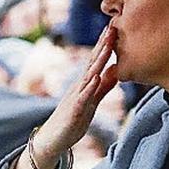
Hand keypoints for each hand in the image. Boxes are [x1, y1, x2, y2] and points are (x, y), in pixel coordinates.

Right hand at [31, 26, 118, 167]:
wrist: (53, 140)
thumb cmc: (72, 120)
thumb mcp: (92, 102)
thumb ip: (103, 87)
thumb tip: (115, 72)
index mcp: (85, 84)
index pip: (96, 61)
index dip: (105, 45)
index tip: (114, 28)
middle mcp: (79, 86)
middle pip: (92, 63)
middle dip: (103, 46)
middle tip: (112, 28)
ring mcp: (76, 97)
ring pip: (88, 76)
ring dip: (98, 61)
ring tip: (107, 47)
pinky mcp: (74, 111)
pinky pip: (82, 97)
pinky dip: (90, 87)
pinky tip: (96, 77)